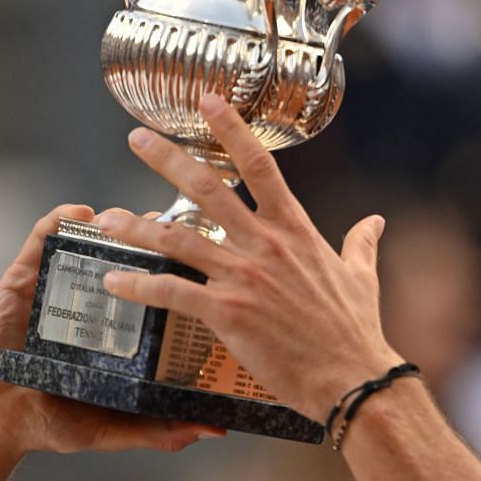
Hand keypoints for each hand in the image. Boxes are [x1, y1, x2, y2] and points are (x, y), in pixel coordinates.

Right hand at [0, 204, 224, 457]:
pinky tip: (80, 212)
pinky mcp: (20, 279)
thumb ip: (157, 428)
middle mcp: (85, 304)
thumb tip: (213, 430)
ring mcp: (53, 288)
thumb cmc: (43, 425)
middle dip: (148, 239)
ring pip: (86, 242)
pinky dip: (59, 220)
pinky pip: (40, 239)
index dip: (174, 273)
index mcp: (108, 332)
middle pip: (122, 260)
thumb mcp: (109, 427)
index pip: (148, 293)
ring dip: (110, 222)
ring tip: (135, 215)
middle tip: (172, 226)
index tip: (202, 259)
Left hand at [93, 96, 403, 421]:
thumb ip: (361, 243)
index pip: (259, 165)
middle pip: (207, 188)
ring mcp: (243, 278)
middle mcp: (264, 246)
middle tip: (137, 139)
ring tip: (106, 216)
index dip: (231, 129)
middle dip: (167, 159)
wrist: (352, 378)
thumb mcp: (362, 277)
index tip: (207, 102)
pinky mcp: (227, 313)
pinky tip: (113, 281)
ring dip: (136, 225)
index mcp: (295, 230)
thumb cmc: (356, 330)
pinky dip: (138, 285)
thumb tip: (375, 221)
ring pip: (178, 238)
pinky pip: (171, 291)